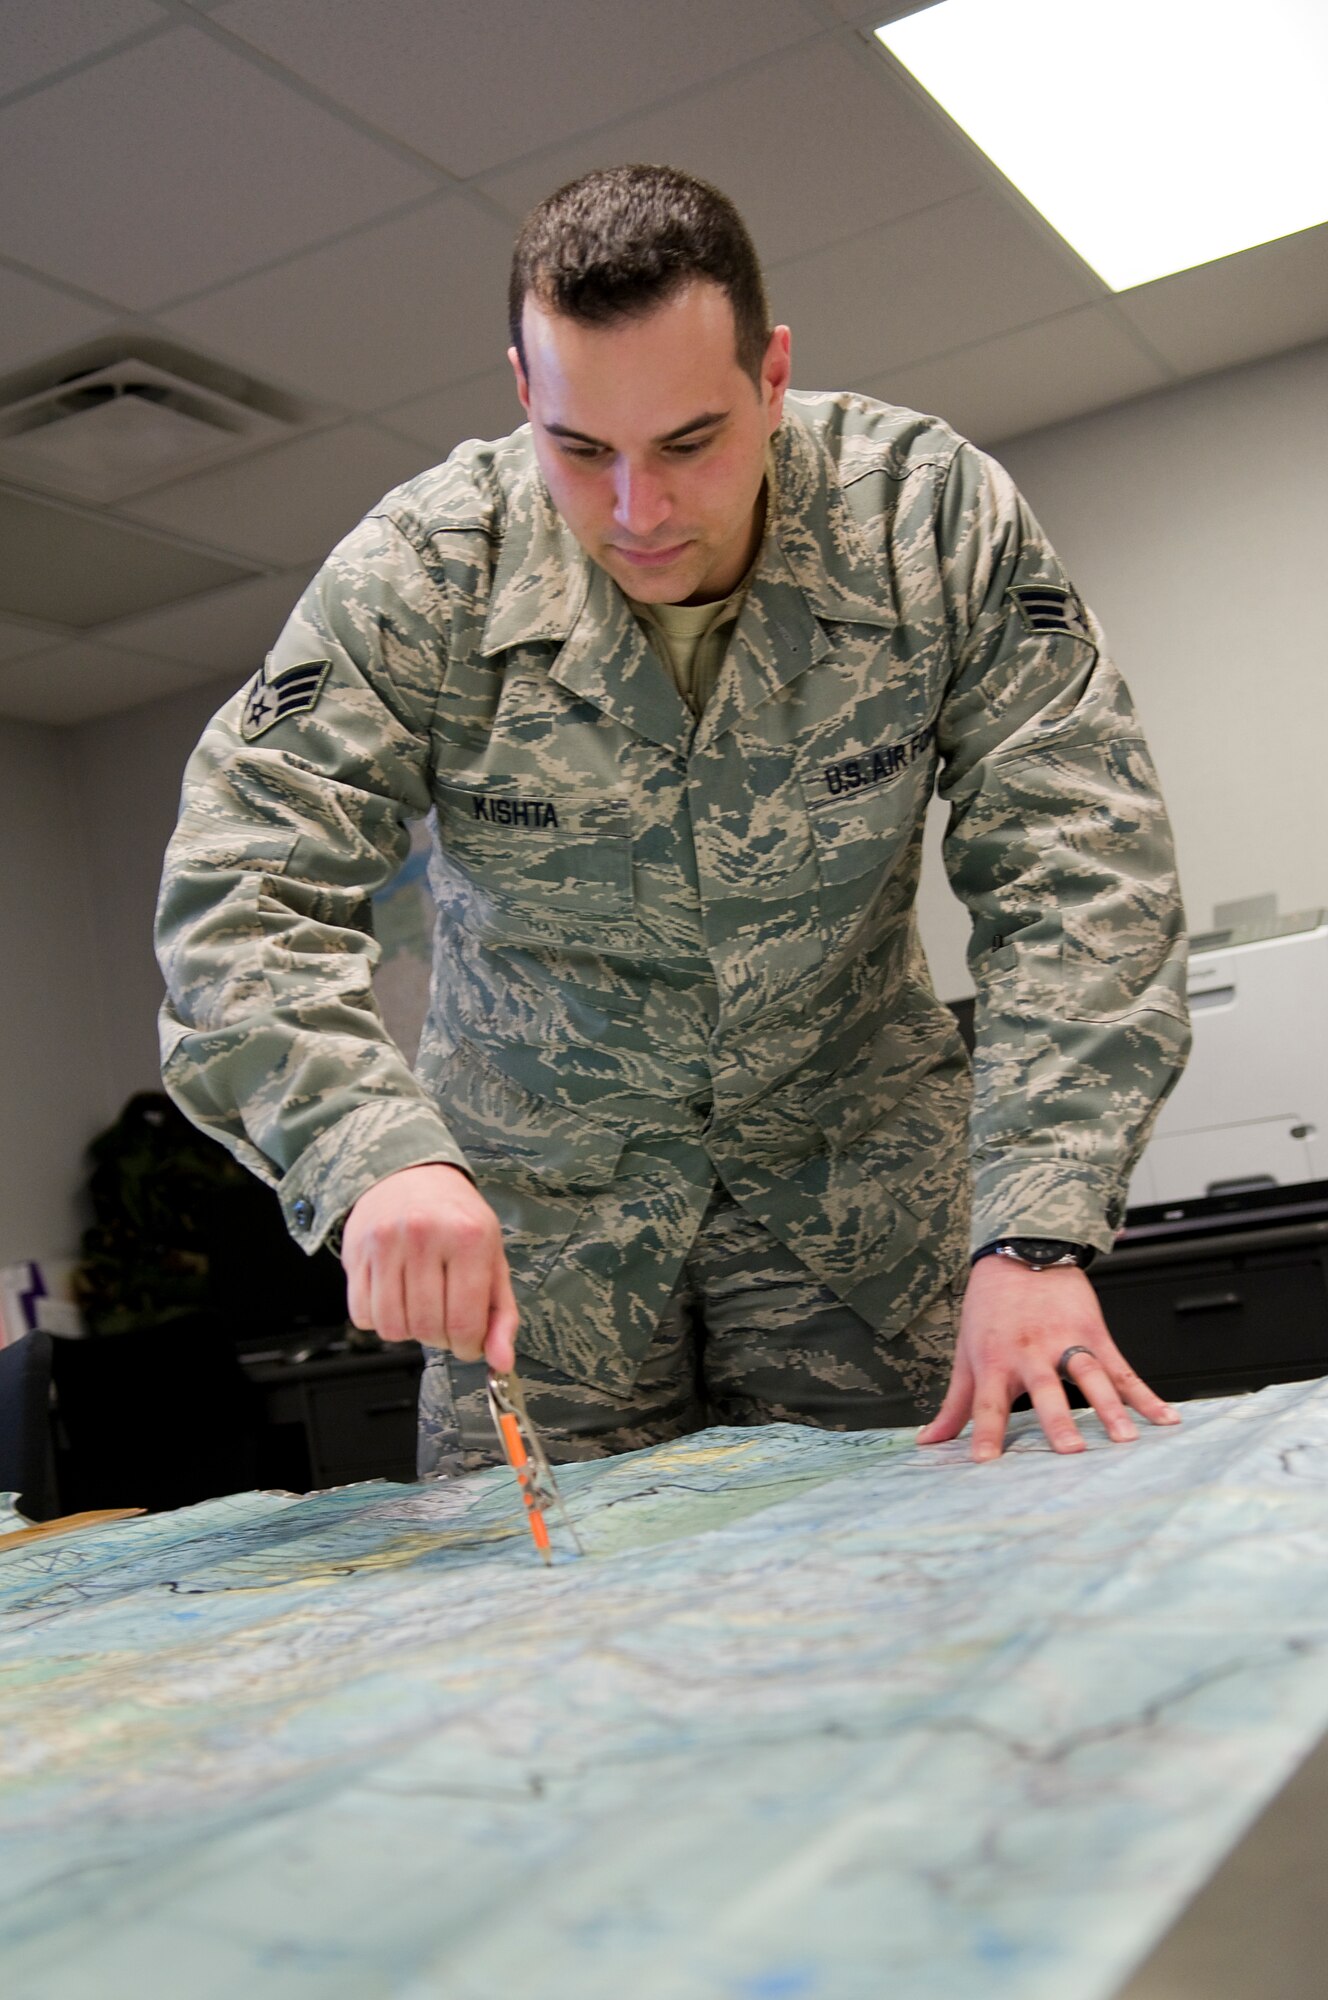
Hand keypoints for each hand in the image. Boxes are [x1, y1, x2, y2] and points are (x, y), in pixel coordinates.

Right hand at [342, 1163, 517, 1372]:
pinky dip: (379, 1319)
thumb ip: (502, 1314)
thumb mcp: (493, 1258)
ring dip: (408, 1331)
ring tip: (420, 1308)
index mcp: (469, 1238)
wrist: (413, 1174)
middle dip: (440, 1338)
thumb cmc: (457, 1219)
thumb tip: (501, 1363)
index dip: (468, 1347)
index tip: (469, 1343)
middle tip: (445, 1321)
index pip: (465, 1322)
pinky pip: (362, 1315)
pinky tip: (395, 1298)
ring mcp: (386, 1243)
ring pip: (392, 1327)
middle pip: (427, 1328)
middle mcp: (425, 1235)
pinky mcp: (355, 1252)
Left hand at [917, 1256, 1179, 1461]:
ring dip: (1110, 1407)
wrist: (1021, 1253)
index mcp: (995, 1361)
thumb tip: (928, 1442)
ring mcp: (1066, 1342)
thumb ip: (954, 1404)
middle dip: (1057, 1420)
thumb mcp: (967, 1354)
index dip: (985, 1432)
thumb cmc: (990, 1310)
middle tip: (1071, 1450)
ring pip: (1091, 1377)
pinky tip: (1164, 1419)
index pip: (987, 1403)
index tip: (986, 1462)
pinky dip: (1146, 1395)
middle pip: (1044, 1390)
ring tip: (1124, 1437)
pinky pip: (1123, 1369)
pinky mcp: (1095, 1335)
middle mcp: (1031, 1352)